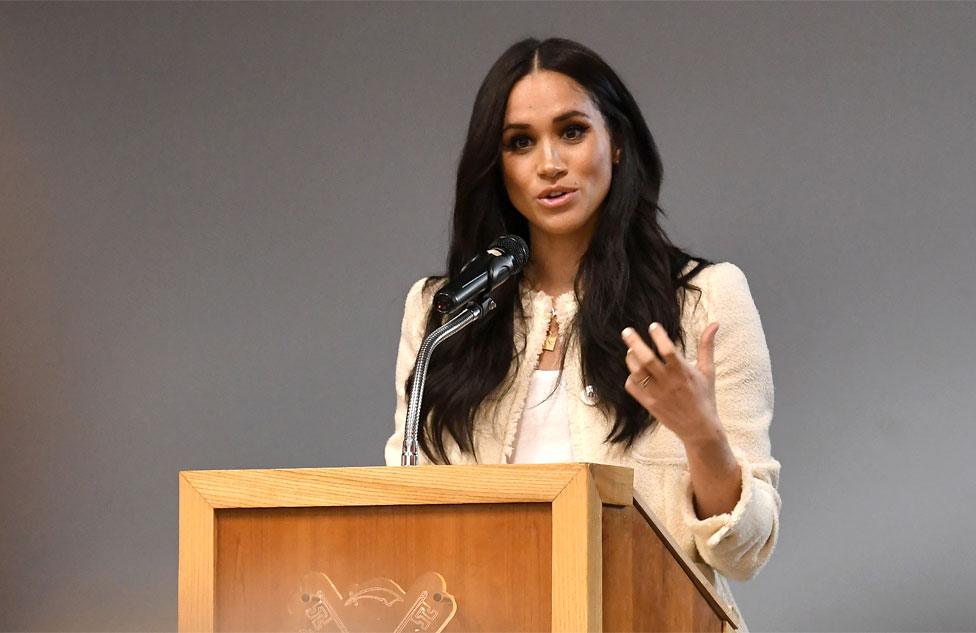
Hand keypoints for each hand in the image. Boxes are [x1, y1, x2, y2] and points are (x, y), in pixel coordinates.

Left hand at [621, 322, 722, 444]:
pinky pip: (632, 387)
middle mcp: (668, 382)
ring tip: (631, 351)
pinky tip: (634, 372)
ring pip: (636, 372)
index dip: (659, 336)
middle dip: (634, 343)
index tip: (653, 326)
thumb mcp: (708, 371)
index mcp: (683, 372)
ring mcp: (656, 394)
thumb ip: (707, 346)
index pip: (668, 350)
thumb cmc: (704, 397)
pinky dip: (630, 377)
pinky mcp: (648, 404)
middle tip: (626, 331)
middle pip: (646, 359)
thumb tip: (714, 323)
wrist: (699, 428)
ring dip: (631, 358)